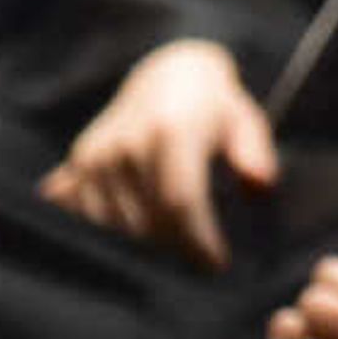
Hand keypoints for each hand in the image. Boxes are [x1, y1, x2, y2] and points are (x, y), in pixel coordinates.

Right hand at [40, 40, 277, 266]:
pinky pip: (90, 217)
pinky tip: (138, 233)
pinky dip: (113, 233)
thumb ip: (254, 153)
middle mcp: (127, 143)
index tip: (217, 264)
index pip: (180, 202)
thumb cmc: (216, 107)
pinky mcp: (79, 162)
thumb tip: (259, 185)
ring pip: (118, 226)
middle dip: (177, 250)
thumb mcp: (246, 120)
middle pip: (149, 221)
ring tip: (174, 244)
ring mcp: (97, 154)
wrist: (169, 74)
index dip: (198, 240)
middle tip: (200, 259)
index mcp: (170, 131)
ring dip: (146, 245)